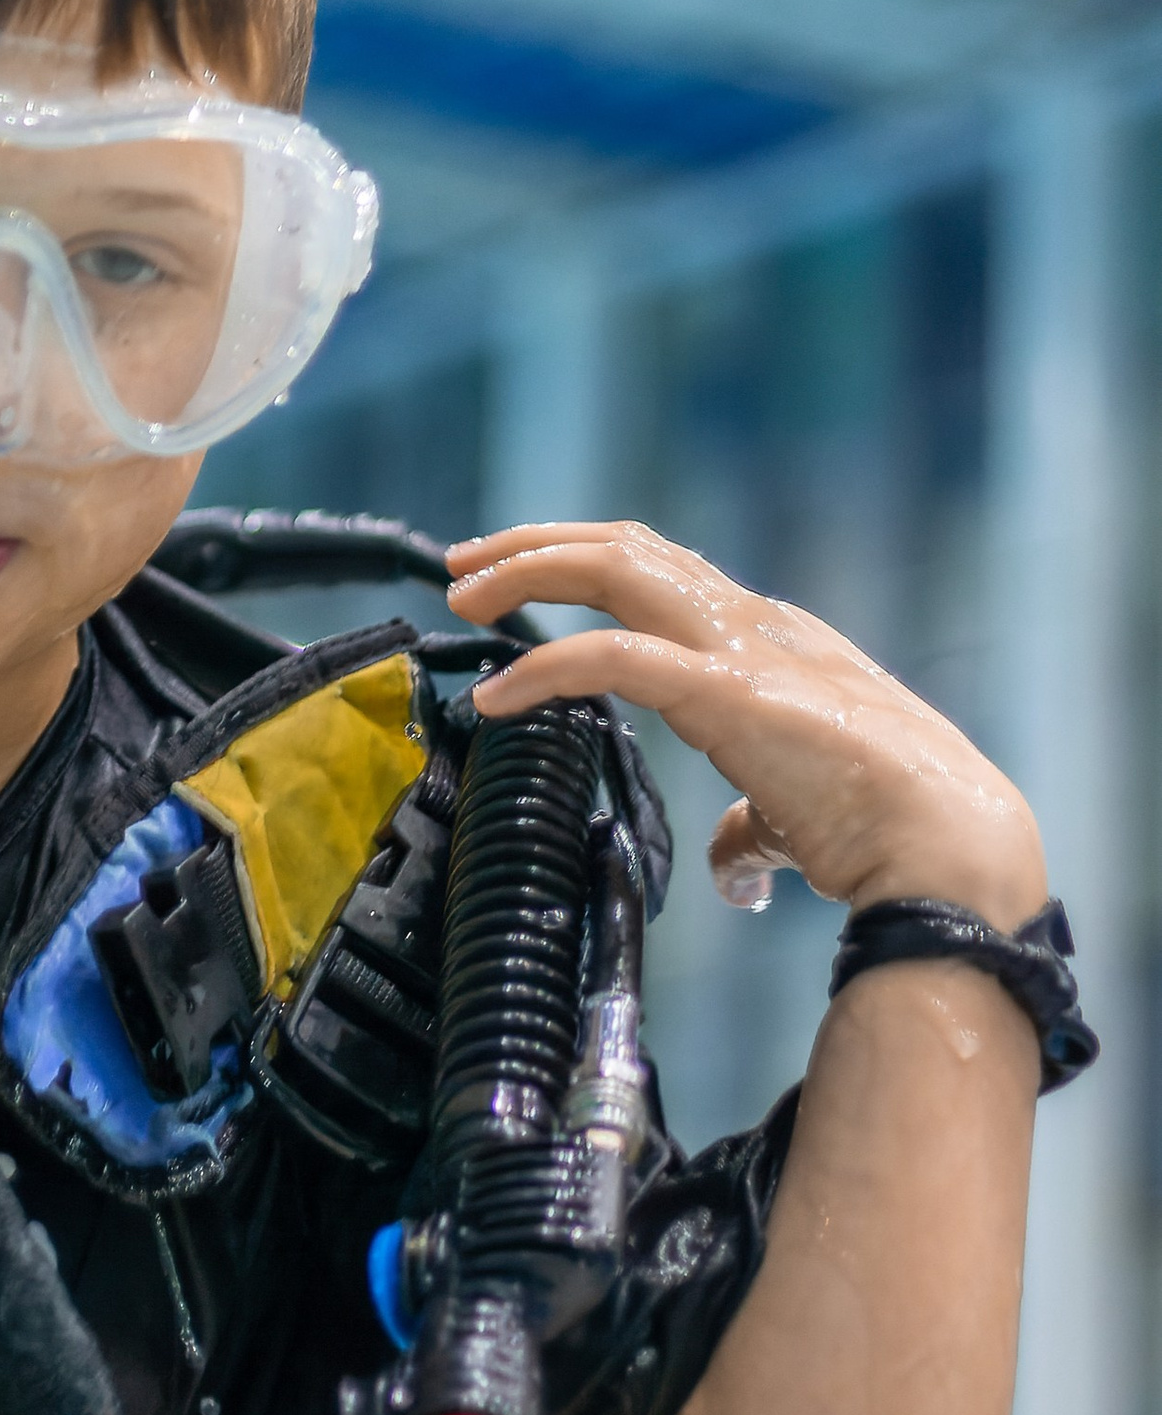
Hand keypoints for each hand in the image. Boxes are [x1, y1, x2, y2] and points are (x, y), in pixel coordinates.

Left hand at [444, 521, 1046, 925]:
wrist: (951, 851)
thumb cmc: (894, 835)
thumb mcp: (801, 819)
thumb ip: (756, 830)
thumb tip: (735, 869)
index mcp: (773, 643)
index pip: (667, 573)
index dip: (591, 565)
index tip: (525, 582)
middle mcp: (756, 625)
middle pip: (630, 548)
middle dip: (542, 545)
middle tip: (465, 563)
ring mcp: (743, 650)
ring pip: (617, 569)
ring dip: (529, 570)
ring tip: (464, 593)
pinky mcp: (728, 693)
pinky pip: (613, 658)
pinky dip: (544, 668)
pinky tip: (498, 697)